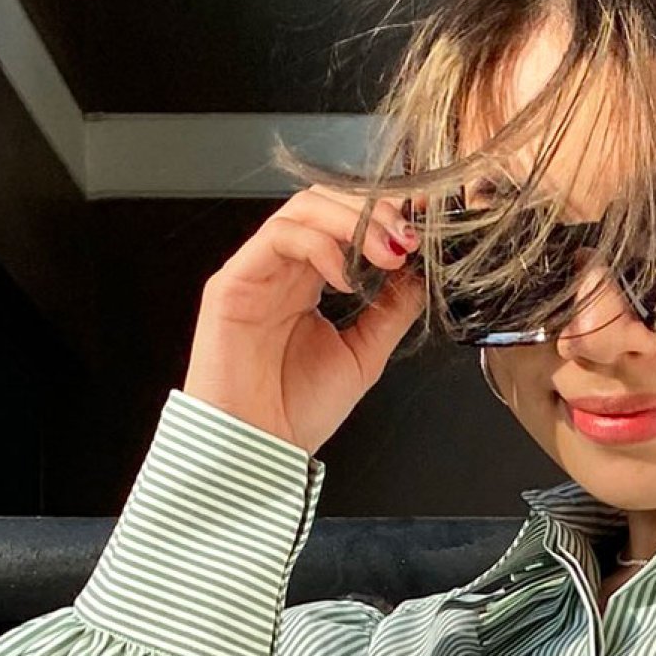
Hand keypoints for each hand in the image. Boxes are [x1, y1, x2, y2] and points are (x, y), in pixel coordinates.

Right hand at [182, 180, 428, 456]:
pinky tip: (347, 277)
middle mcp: (282, 271)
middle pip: (323, 204)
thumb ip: (390, 312)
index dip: (382, 217)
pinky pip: (279, 237)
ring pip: (302, 210)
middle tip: (407, 239)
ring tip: (388, 254)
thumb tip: (419, 276)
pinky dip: (320, 245)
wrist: (258, 450)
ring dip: (353, 221)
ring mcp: (256, 272)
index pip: (343, 224)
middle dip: (372, 212)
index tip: (421, 228)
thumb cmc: (295, 413)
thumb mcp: (363, 357)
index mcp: (308, 284)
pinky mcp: (233, 282)